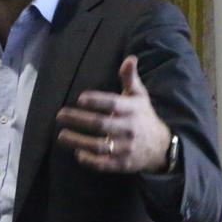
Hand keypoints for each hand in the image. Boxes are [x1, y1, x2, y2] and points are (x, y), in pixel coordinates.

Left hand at [55, 55, 172, 172]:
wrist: (161, 147)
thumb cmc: (144, 117)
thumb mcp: (140, 97)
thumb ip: (130, 78)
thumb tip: (130, 58)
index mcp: (132, 110)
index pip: (113, 104)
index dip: (96, 101)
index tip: (80, 99)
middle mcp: (129, 129)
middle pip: (101, 124)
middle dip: (79, 119)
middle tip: (60, 115)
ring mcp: (126, 148)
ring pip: (100, 145)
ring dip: (78, 141)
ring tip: (61, 136)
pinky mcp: (123, 164)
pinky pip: (104, 163)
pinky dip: (90, 160)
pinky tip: (77, 153)